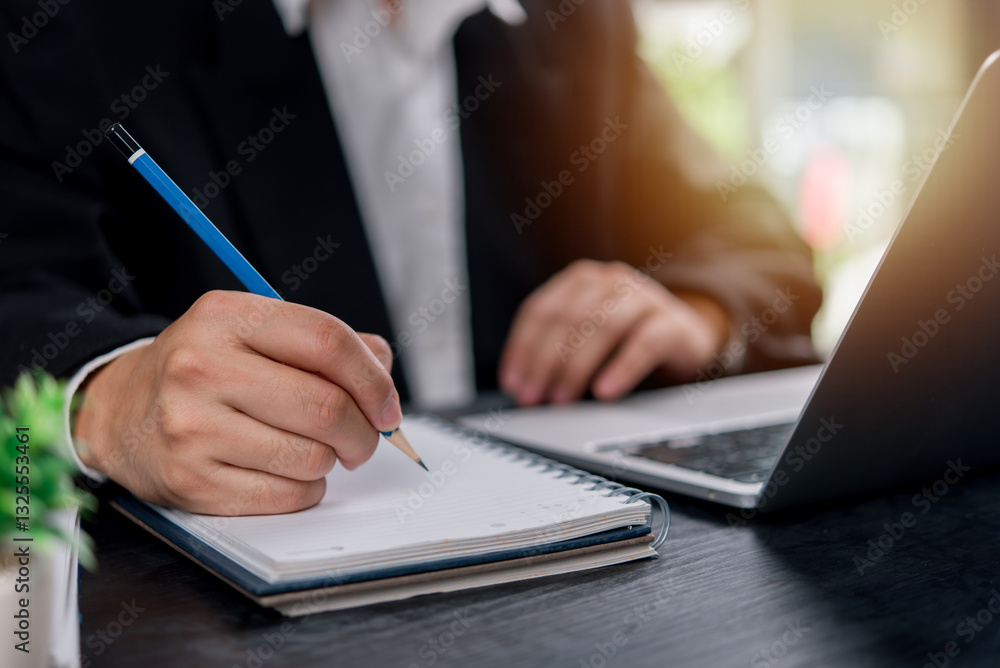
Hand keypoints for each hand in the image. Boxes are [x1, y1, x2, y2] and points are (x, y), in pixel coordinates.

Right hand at [72, 290, 400, 514]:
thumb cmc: (207, 370)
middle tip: (363, 439)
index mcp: (227, 317)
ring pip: (311, 456)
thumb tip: (383, 372)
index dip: (373, 379)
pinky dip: (305, 489)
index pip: (327, 341)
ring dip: (330, 461)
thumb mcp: (255, 333)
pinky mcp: (190, 480)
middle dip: (363, 432)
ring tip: (312, 450)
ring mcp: (192, 427)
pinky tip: (287, 472)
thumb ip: (324, 344)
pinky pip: (286, 495)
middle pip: (326, 407)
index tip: (387, 407)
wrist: (122, 410)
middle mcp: (202, 367)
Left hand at [499, 260, 729, 404]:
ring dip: (576, 367)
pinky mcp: (672, 322)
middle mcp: (610, 281)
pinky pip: (643, 343)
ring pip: (602, 326)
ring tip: (563, 398)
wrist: (686, 338)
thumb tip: (522, 388)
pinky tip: (605, 392)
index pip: (540, 310)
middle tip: (534, 396)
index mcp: (581, 281)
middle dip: (544, 362)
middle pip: (567, 318)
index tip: (512, 383)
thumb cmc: (626, 340)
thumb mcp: (587, 339)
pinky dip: (621, 369)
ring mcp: (643, 297)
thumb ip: (556, 352)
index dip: (522, 348)